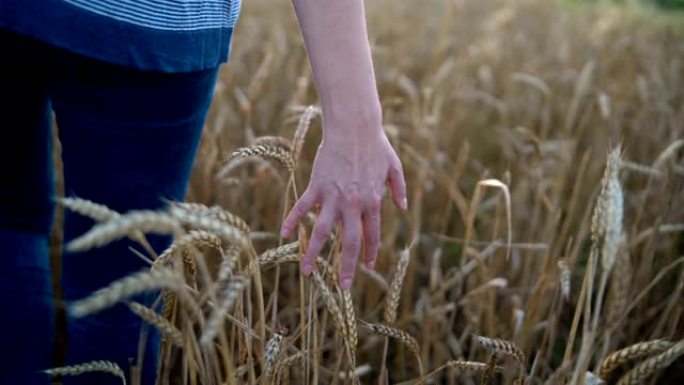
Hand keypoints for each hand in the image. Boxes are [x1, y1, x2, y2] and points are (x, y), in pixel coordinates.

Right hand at [280, 122, 406, 289]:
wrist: (354, 126)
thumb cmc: (375, 144)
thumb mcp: (394, 167)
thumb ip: (398, 189)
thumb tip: (401, 207)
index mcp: (372, 202)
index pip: (371, 235)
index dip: (369, 253)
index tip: (367, 268)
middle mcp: (353, 204)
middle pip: (349, 243)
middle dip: (347, 267)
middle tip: (344, 287)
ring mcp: (333, 196)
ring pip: (323, 232)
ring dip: (314, 254)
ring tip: (307, 272)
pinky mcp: (317, 186)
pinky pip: (302, 207)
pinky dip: (293, 220)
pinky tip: (285, 235)